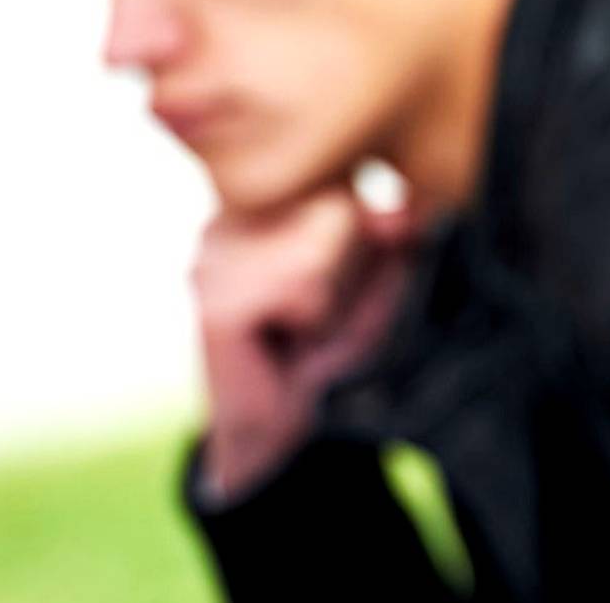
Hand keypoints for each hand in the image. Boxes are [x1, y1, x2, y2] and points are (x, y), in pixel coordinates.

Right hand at [193, 182, 415, 497]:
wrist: (283, 428)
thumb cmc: (328, 346)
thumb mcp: (376, 278)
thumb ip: (391, 235)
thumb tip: (399, 215)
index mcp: (259, 199)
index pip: (342, 180)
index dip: (362, 237)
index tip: (336, 282)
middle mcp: (225, 216)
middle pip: (336, 206)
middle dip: (349, 266)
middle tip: (320, 312)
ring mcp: (210, 256)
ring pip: (319, 247)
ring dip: (332, 298)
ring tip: (305, 327)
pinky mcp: (213, 300)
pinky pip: (301, 286)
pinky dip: (314, 320)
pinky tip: (287, 341)